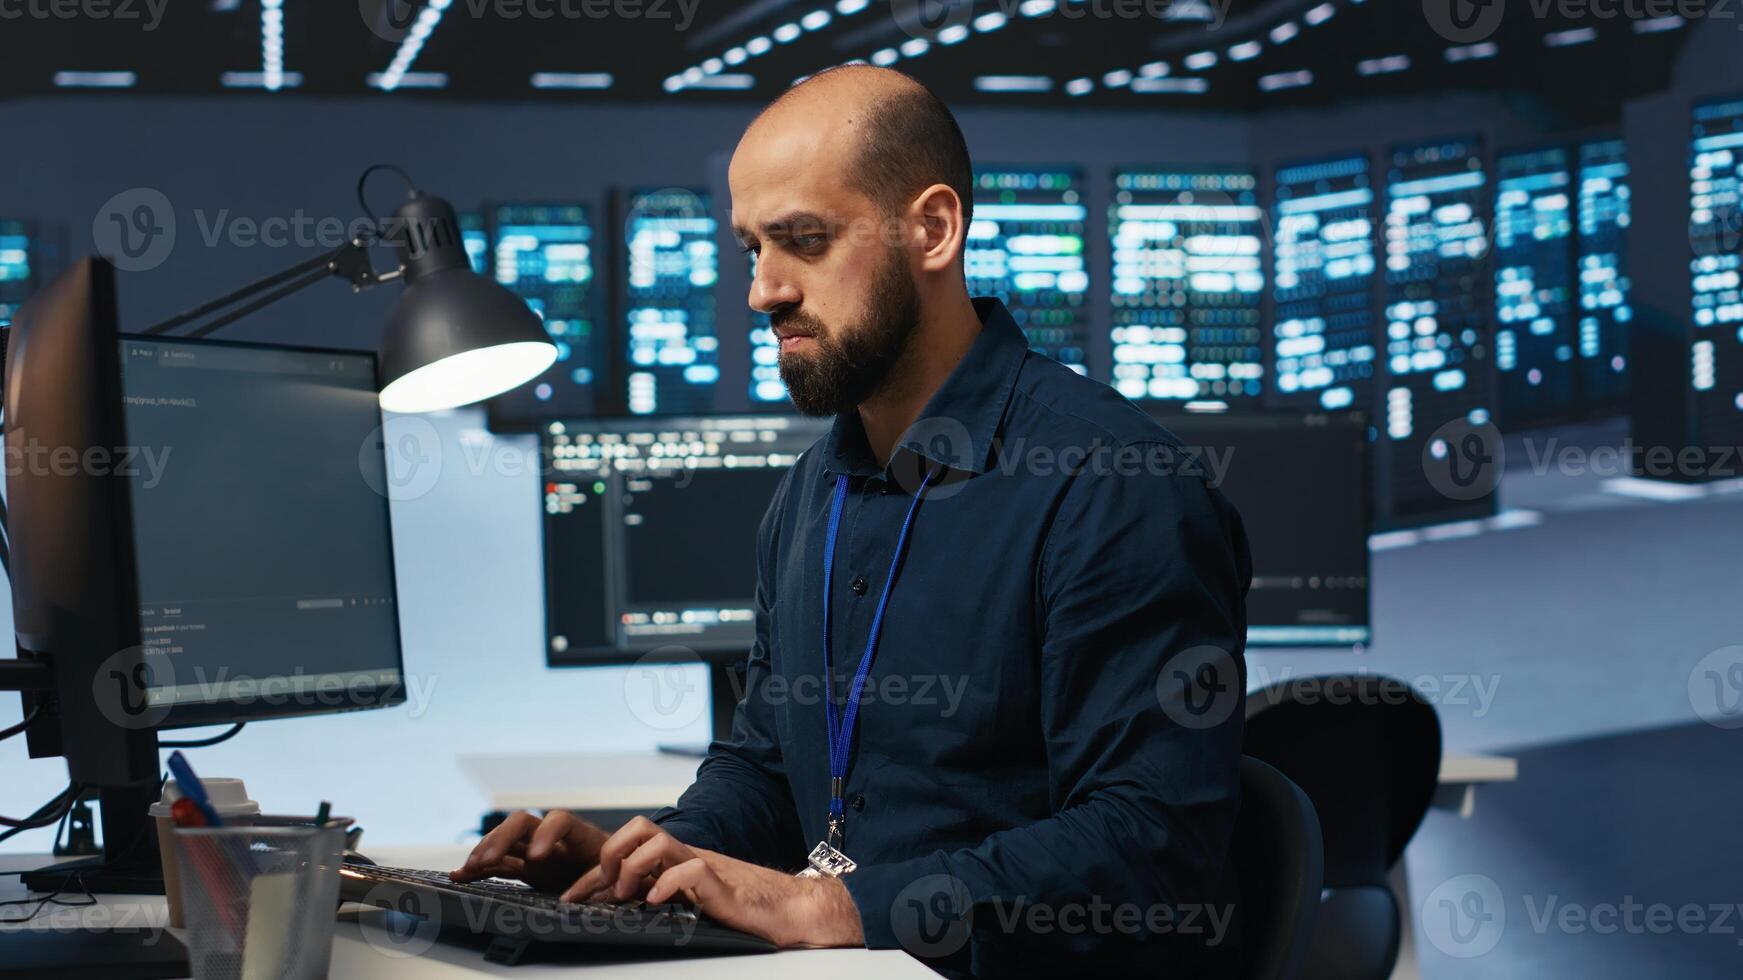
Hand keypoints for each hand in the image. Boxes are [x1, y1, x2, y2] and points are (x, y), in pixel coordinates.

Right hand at [450, 809, 608, 893]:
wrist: (620, 876)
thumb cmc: (625, 874)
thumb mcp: (623, 875)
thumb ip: (613, 879)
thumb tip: (609, 889)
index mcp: (582, 836)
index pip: (560, 821)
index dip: (546, 834)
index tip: (537, 856)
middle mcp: (556, 838)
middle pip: (523, 823)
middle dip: (502, 838)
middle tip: (487, 860)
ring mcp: (538, 850)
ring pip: (506, 841)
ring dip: (485, 851)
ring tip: (468, 868)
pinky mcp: (527, 866)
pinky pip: (500, 863)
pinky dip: (481, 868)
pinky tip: (461, 875)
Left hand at [569, 816, 864, 948]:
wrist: (786, 907)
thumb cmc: (738, 906)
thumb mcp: (686, 902)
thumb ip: (657, 898)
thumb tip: (616, 909)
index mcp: (673, 860)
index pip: (626, 849)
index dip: (593, 872)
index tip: (571, 896)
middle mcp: (684, 856)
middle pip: (638, 828)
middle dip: (610, 854)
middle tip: (606, 887)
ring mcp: (702, 866)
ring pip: (658, 841)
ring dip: (634, 867)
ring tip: (631, 895)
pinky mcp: (719, 883)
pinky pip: (689, 871)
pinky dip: (667, 885)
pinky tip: (658, 904)